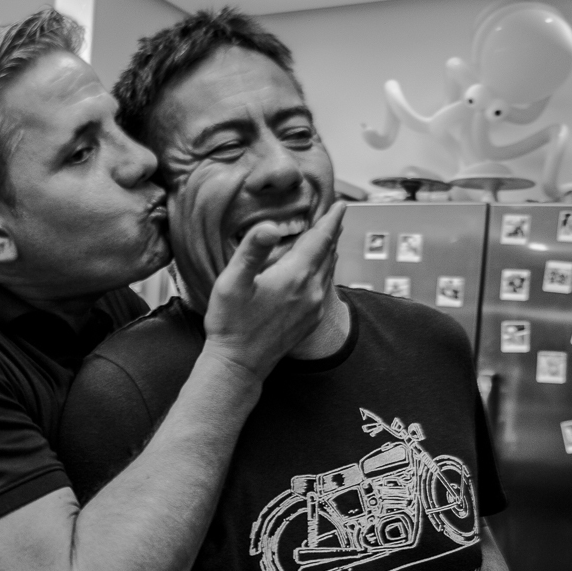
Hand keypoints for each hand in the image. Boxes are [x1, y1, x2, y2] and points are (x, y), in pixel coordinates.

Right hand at [202, 201, 343, 379]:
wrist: (239, 366)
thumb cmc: (230, 324)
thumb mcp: (232, 283)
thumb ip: (252, 251)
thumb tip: (269, 226)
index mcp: (294, 276)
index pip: (320, 239)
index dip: (331, 219)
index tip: (341, 204)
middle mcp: (311, 291)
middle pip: (328, 253)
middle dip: (332, 232)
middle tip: (337, 214)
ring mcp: (313, 308)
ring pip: (329, 270)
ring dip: (330, 251)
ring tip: (330, 237)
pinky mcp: (310, 320)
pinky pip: (325, 287)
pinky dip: (325, 271)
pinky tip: (319, 270)